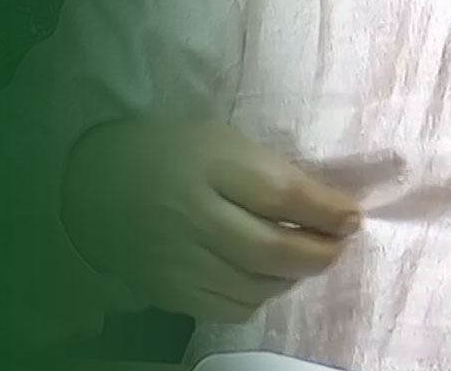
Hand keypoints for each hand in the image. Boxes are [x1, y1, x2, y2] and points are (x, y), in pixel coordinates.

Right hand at [59, 119, 359, 321]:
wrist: (97, 187)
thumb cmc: (173, 156)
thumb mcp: (222, 143)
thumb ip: (273, 174)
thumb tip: (334, 212)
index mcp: (208, 163)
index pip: (281, 194)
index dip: (327, 211)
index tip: (352, 217)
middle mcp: (192, 214)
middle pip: (273, 249)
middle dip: (319, 253)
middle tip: (337, 246)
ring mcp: (179, 259)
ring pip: (259, 286)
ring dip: (292, 276)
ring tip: (298, 258)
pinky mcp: (171, 291)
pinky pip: (233, 307)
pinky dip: (259, 296)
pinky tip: (260, 276)